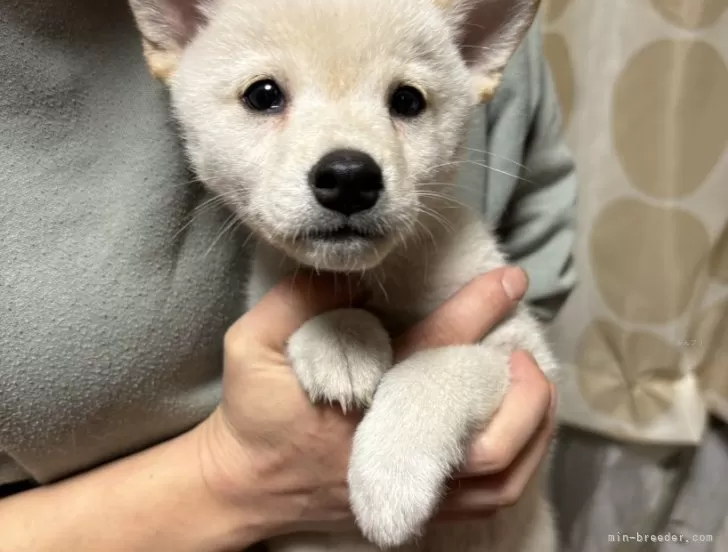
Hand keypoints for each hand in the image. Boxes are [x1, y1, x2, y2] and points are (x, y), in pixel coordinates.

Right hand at [194, 266, 531, 542]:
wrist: (243, 485)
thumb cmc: (253, 413)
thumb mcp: (252, 343)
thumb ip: (300, 301)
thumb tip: (362, 273)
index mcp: (361, 408)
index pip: (436, 352)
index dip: (479, 309)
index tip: (509, 280)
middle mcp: (396, 456)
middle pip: (490, 441)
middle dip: (527, 393)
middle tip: (527, 349)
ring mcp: (410, 492)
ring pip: (500, 479)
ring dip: (532, 430)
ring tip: (533, 385)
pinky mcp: (416, 510)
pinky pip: (487, 500)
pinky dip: (517, 463)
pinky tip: (516, 427)